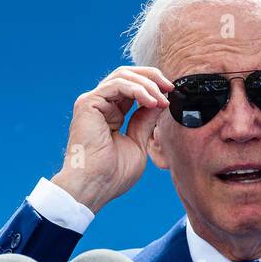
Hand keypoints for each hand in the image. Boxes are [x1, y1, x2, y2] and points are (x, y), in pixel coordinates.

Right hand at [51, 66, 172, 212]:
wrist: (95, 186)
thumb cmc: (113, 174)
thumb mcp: (138, 143)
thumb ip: (145, 121)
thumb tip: (159, 102)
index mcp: (111, 114)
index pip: (132, 88)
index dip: (153, 87)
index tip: (171, 95)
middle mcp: (100, 105)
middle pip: (127, 75)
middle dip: (152, 78)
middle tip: (170, 88)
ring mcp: (92, 102)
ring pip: (123, 76)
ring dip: (148, 85)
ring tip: (162, 100)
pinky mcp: (88, 103)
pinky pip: (116, 84)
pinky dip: (137, 90)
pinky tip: (151, 102)